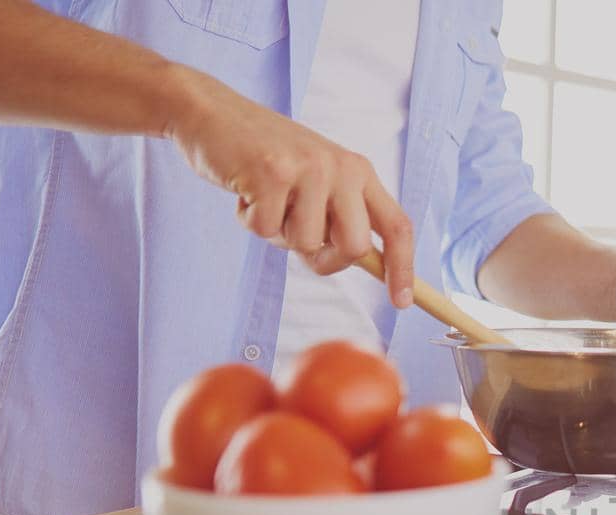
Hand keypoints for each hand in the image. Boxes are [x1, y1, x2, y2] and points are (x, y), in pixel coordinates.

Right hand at [165, 68, 414, 308]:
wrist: (212, 111)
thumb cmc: (265, 157)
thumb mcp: (317, 181)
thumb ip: (341, 217)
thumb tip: (368, 265)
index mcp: (358, 171)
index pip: (397, 226)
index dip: (403, 268)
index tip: (402, 302)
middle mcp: (341, 167)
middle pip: (355, 248)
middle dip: (325, 259)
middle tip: (296, 238)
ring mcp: (308, 168)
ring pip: (305, 244)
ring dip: (278, 234)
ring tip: (265, 198)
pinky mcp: (271, 172)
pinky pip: (266, 230)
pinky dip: (249, 219)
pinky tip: (245, 189)